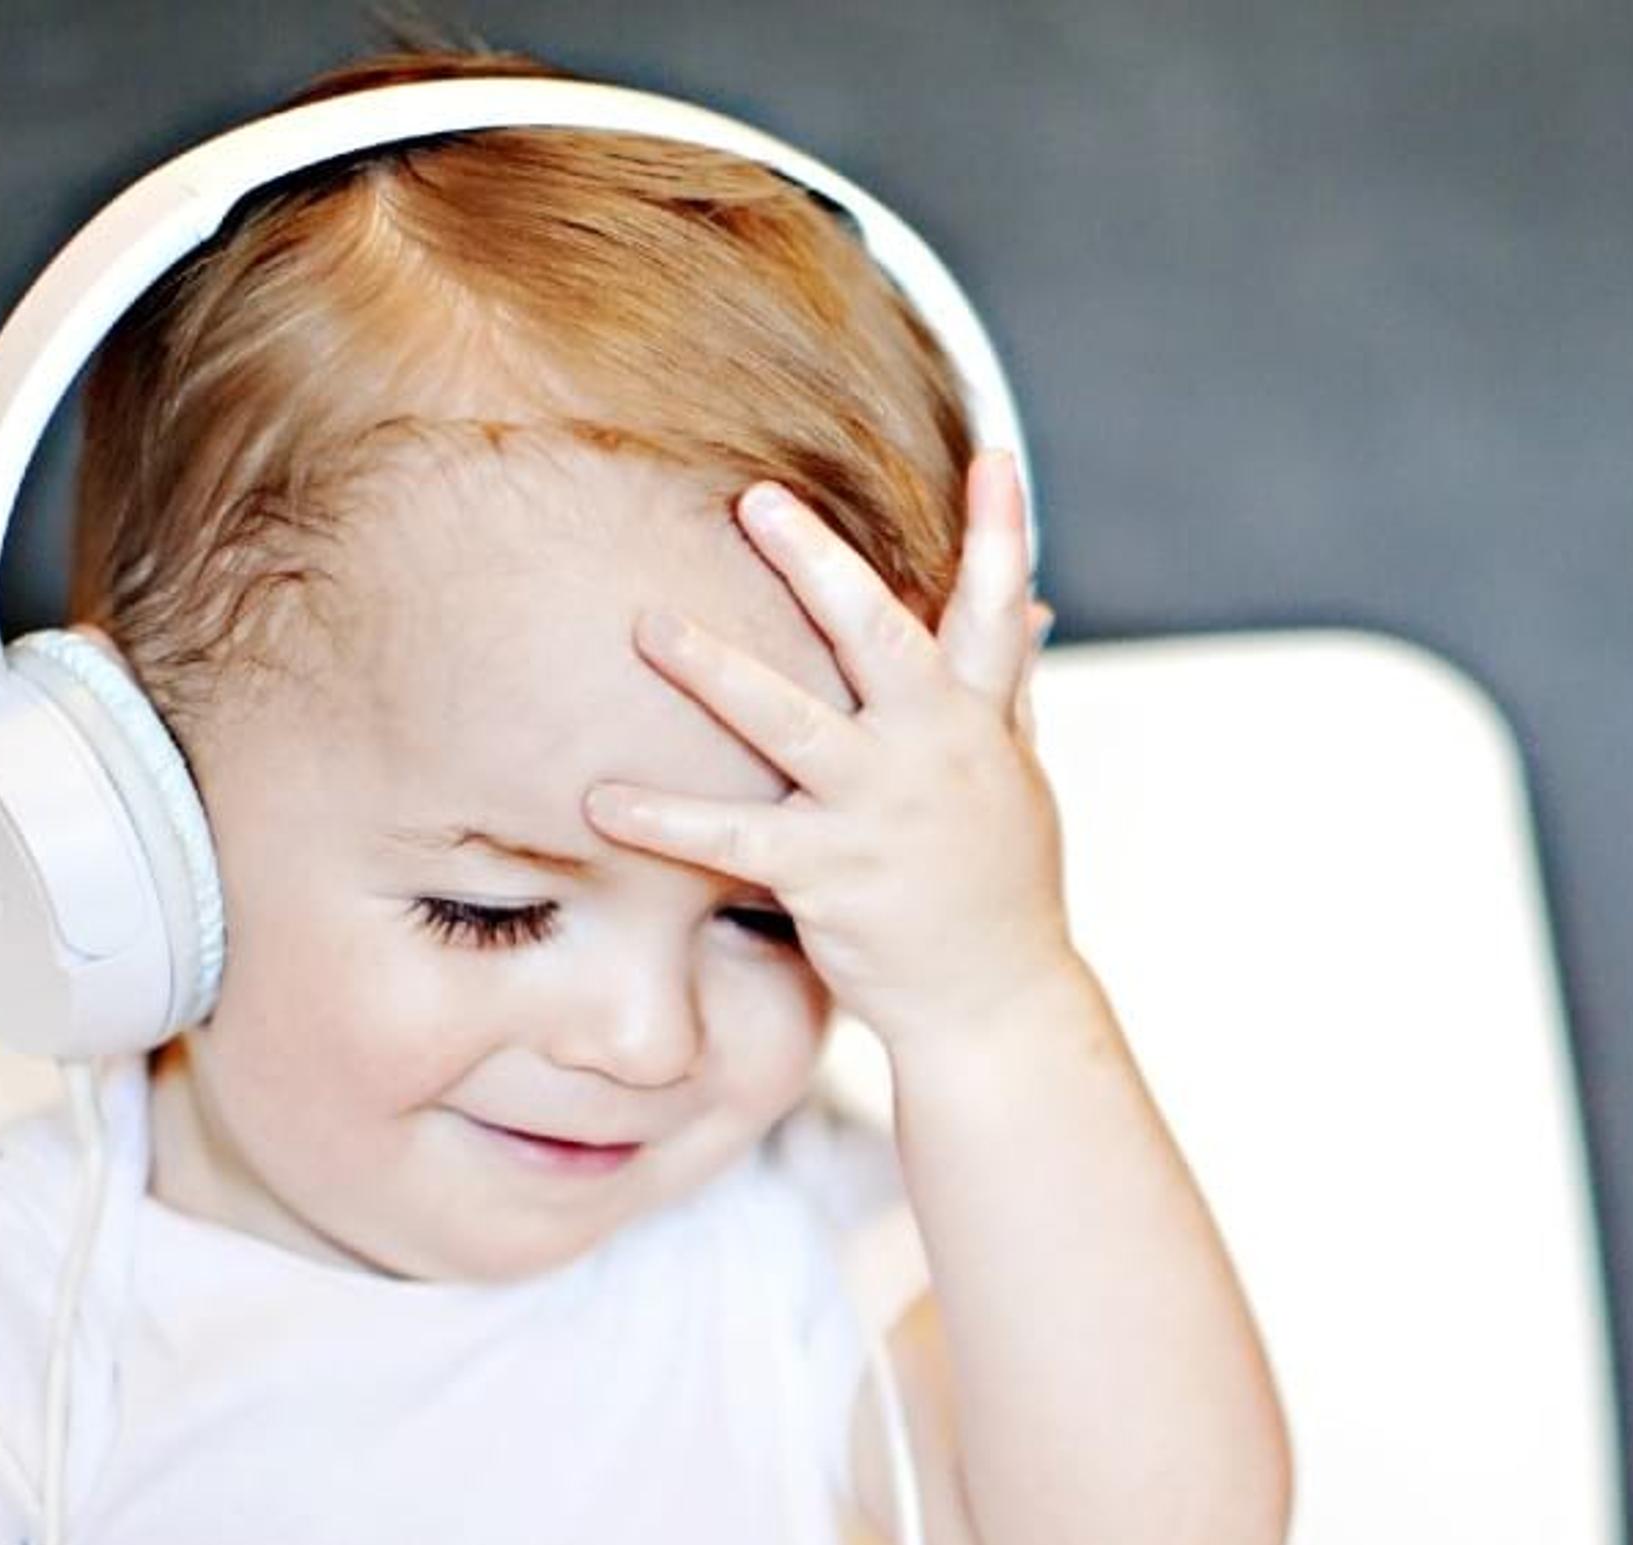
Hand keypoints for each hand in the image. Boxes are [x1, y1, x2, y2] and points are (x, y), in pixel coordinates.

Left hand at [586, 447, 1073, 1053]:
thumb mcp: (1017, 776)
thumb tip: (1032, 606)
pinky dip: (664, 818)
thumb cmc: (999, 883)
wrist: (996, 1001)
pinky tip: (600, 799)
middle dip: (819, 567)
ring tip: (647, 624)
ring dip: (714, 670)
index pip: (996, 611)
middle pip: (879, 639)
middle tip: (758, 500)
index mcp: (977, 722)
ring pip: (790, 723)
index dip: (1001, 531)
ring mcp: (881, 812)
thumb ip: (1006, 688)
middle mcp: (934, 752)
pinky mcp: (830, 876)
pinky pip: (732, 839)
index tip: (995, 454)